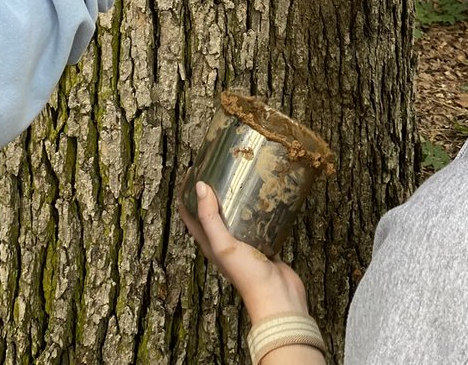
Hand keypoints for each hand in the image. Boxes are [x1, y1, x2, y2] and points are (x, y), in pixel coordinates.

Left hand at [180, 181, 309, 323]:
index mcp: (210, 244)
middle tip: (218, 168)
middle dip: (212, 191)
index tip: (193, 170)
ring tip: (240, 176)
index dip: (188, 193)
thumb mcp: (223, 245)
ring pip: (235, 216)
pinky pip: (257, 221)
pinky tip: (263, 195)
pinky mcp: (263, 244)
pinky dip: (257, 208)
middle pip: (212, 212)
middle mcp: (225, 243)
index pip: (191, 215)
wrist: (279, 299)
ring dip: (234, 198)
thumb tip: (200, 186)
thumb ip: (210, 218)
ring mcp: (244, 244)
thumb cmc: (248, 275)